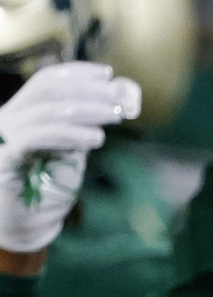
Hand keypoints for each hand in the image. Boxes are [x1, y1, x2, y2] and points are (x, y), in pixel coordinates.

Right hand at [0, 62, 140, 254]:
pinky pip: (36, 137)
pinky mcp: (6, 159)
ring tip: (113, 118)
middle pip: (47, 91)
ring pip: (46, 111)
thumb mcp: (70, 149)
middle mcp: (9, 119)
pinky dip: (70, 134)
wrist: (26, 223)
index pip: (46, 81)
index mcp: (22, 112)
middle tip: (117, 99)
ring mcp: (5, 138)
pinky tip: (95, 139)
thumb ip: (83, 126)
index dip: (78, 73)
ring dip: (86, 111)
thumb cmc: (47, 185)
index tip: (108, 74)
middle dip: (88, 90)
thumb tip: (111, 101)